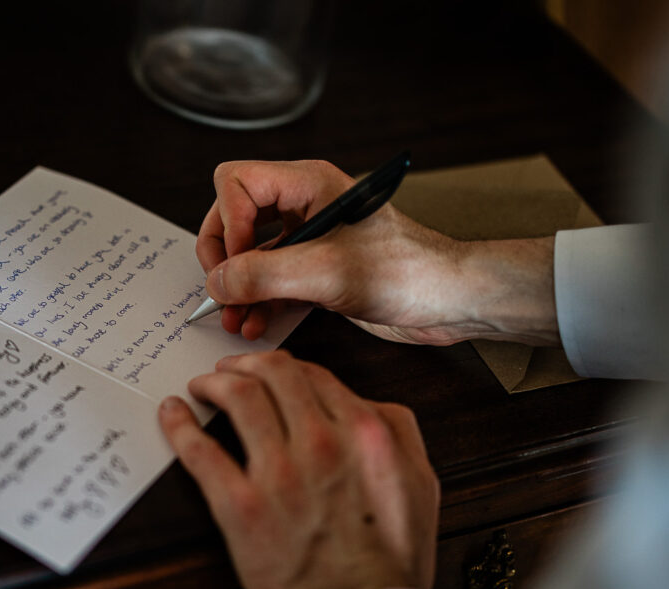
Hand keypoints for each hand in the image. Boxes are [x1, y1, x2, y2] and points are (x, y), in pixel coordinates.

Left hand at [158, 350, 439, 588]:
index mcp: (365, 434)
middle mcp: (322, 444)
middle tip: (228, 370)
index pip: (314, 375)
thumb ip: (398, 435)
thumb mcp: (420, 486)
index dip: (284, 367)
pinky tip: (172, 414)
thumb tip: (370, 408)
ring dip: (213, 382)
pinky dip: (180, 425)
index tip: (268, 372)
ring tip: (201, 387)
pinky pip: (200, 450)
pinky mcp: (240, 506)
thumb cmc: (389, 564)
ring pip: (238, 397)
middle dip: (245, 364)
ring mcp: (279, 473)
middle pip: (273, 374)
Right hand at [197, 160, 558, 345]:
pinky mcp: (316, 272)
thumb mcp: (328, 272)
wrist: (451, 302)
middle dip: (224, 257)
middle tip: (223, 290)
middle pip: (234, 216)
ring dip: (238, 287)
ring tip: (235, 319)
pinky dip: (258, 302)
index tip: (237, 264)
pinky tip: (255, 326)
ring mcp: (309, 240)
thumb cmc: (410, 272)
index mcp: (310, 184)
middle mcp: (305, 206)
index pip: (238, 182)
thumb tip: (217, 282)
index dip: (227, 222)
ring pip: (249, 254)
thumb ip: (265, 275)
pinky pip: (270, 281)